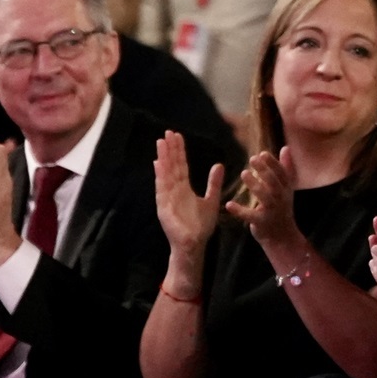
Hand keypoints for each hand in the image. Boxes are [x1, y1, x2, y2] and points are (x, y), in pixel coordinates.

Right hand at [154, 131, 224, 256]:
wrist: (195, 244)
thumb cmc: (201, 225)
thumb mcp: (211, 200)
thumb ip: (213, 183)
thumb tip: (218, 164)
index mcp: (184, 189)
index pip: (181, 165)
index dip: (179, 151)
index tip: (177, 135)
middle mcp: (174, 191)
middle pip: (171, 166)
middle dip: (169, 150)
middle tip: (167, 132)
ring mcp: (168, 198)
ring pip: (166, 174)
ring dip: (163, 158)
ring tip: (161, 143)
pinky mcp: (164, 207)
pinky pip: (162, 189)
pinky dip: (160, 176)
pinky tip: (158, 164)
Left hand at [227, 147, 301, 250]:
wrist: (282, 236)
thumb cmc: (281, 208)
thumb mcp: (286, 188)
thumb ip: (286, 168)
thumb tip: (285, 147)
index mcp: (286, 188)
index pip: (282, 173)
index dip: (273, 163)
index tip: (262, 153)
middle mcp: (281, 198)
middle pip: (274, 182)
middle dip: (264, 170)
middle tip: (252, 159)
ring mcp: (272, 210)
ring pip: (265, 196)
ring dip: (255, 185)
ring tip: (244, 173)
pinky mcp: (262, 222)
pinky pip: (250, 215)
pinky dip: (240, 211)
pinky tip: (229, 204)